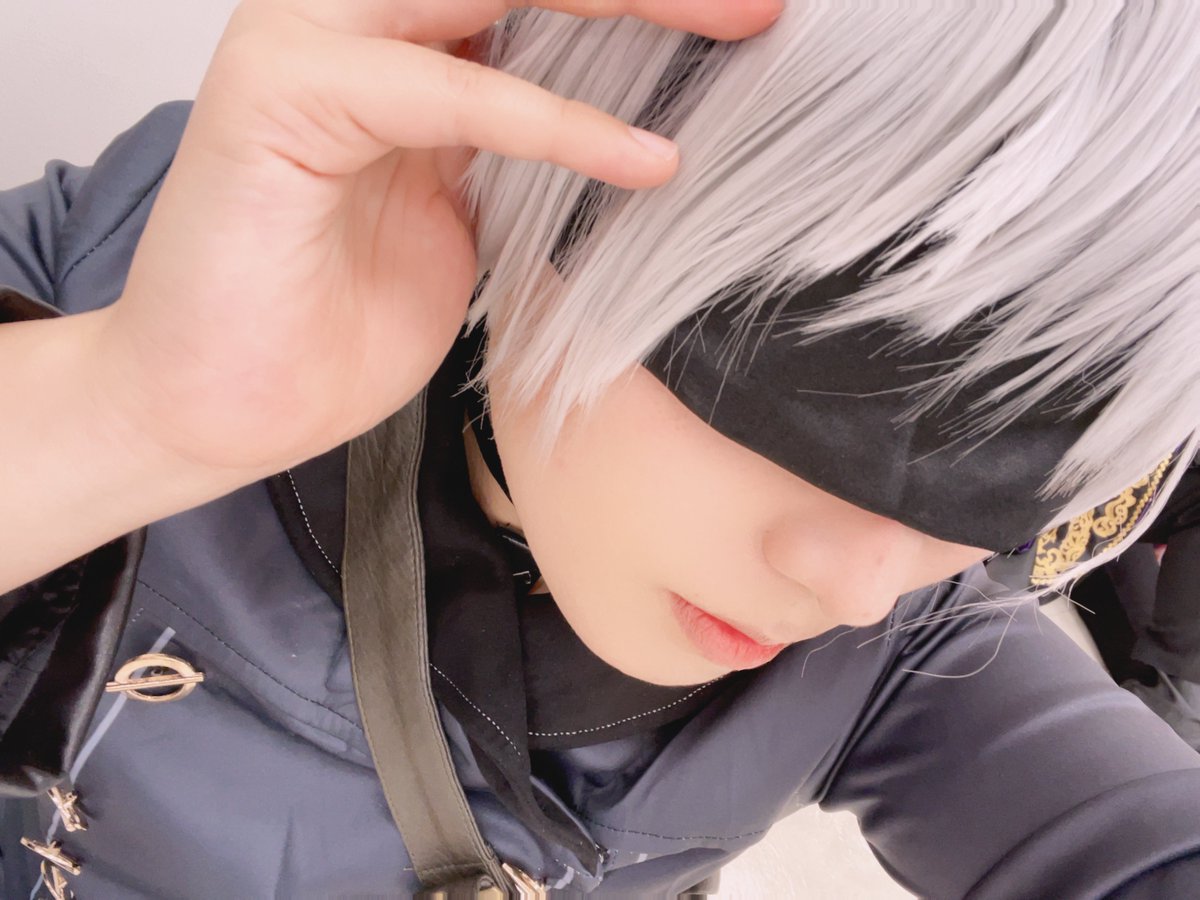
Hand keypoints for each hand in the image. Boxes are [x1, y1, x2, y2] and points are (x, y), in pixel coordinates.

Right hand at [93, 0, 782, 474]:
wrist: (220, 407)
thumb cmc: (325, 330)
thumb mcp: (462, 224)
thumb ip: (517, 160)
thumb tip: (627, 140)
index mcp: (400, 52)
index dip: (635, 5)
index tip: (739, 23)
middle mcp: (350, 26)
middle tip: (754, 6)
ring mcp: (305, 46)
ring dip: (618, 5)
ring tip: (731, 29)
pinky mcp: (276, 97)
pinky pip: (445, 91)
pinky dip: (549, 125)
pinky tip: (639, 161)